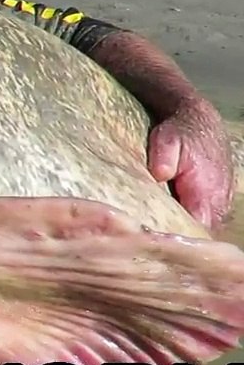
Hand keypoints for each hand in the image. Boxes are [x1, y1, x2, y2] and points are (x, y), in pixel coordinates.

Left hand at [147, 98, 236, 230]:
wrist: (199, 122)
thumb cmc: (179, 133)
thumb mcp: (166, 138)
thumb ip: (164, 157)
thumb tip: (160, 173)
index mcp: (205, 194)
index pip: (194, 231)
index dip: (174, 240)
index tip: (151, 242)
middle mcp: (218, 204)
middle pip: (198, 236)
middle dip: (175, 240)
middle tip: (145, 243)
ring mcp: (219, 206)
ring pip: (202, 231)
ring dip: (181, 233)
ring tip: (153, 234)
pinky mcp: (216, 204)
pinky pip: (202, 222)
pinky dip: (186, 224)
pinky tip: (166, 221)